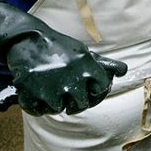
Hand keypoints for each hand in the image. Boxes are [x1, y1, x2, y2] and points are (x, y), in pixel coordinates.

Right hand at [7, 30, 126, 115]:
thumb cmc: (59, 46)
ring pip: (58, 109)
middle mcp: (71, 81)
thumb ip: (104, 65)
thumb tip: (123, 71)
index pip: (101, 90)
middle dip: (74, 99)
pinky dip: (37, 105)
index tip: (87, 85)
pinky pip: (39, 112)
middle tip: (65, 88)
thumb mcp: (83, 52)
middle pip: (81, 105)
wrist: (26, 39)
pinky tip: (36, 91)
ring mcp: (50, 90)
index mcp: (87, 68)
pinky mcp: (31, 96)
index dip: (94, 89)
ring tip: (49, 86)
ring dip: (54, 101)